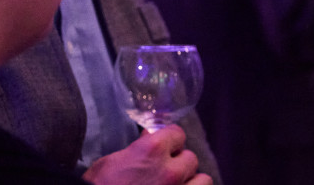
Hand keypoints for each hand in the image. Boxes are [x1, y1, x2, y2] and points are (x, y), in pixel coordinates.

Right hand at [82, 125, 212, 184]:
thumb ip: (136, 148)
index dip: (170, 141)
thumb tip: (149, 137)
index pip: (178, 134)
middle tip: (166, 174)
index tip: (164, 149)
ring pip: (203, 180)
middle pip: (191, 158)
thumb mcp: (110, 162)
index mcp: (152, 150)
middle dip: (179, 164)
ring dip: (192, 182)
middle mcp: (170, 171)